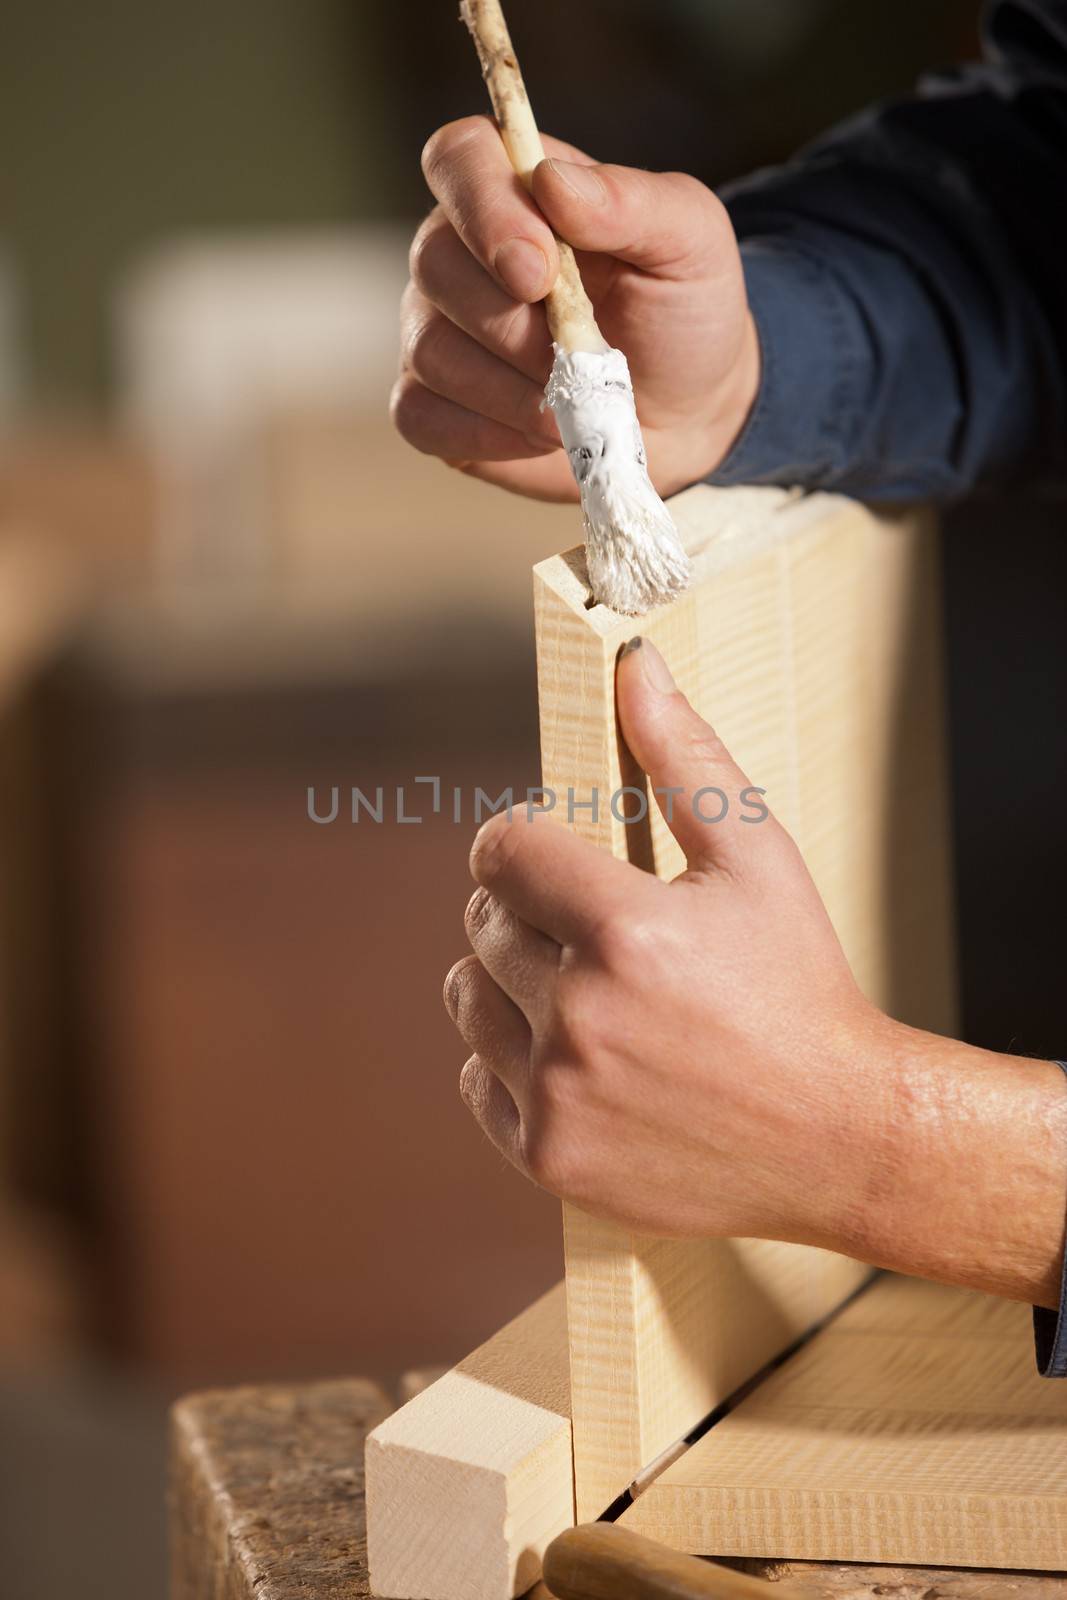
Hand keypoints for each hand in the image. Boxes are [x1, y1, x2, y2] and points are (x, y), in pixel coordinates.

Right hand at [395, 117, 759, 502]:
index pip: (457, 159)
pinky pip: (421, 417)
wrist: (687, 413)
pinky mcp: (433, 406)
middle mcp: (460, 251)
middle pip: (435, 264)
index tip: (539, 271)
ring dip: (513, 390)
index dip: (483, 210)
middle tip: (582, 357)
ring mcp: (437, 329)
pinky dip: (486, 434)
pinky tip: (540, 432)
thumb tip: (552, 181)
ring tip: (574, 400)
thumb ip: (630, 200)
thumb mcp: (689, 241)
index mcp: (515, 188)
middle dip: (513, 325)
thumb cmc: (681, 314)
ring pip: (432, 351)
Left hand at [444, 639, 1066, 1307]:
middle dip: (525, 909)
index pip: (501, 849)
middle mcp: (582, 1014)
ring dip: (505, 979)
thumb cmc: (801, 985)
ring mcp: (559, 1094)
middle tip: (591, 928)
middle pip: (481, 921)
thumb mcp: (759, 858)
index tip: (553, 854)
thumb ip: (682, 757)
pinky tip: (576, 1054)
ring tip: (578, 986)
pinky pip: (474, 1078)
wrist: (838, 1136)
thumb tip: (633, 663)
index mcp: (629, 930)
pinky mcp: (549, 1156)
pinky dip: (509, 1061)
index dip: (523, 841)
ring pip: (465, 996)